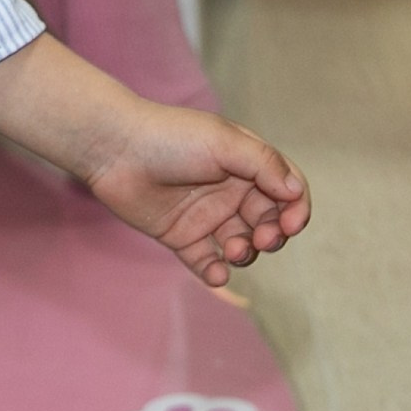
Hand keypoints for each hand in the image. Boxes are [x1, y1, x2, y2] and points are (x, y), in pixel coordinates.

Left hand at [79, 102, 309, 291]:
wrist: (114, 148)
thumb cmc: (170, 137)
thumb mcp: (224, 142)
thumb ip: (263, 165)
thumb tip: (295, 192)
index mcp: (245, 165)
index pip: (286, 190)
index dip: (296, 209)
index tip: (290, 224)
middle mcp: (230, 191)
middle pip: (268, 221)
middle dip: (272, 235)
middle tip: (261, 239)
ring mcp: (206, 215)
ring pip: (241, 244)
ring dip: (245, 253)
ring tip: (232, 250)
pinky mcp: (181, 235)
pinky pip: (205, 261)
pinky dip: (214, 272)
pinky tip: (215, 272)